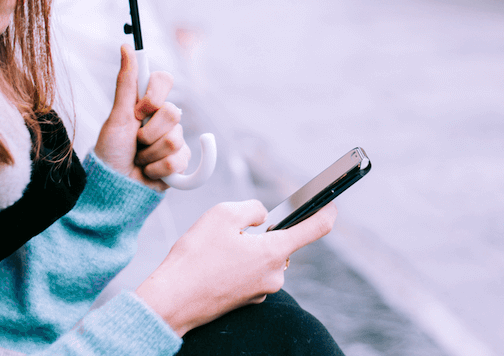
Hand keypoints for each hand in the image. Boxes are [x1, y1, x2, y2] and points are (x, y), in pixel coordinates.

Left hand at [93, 45, 190, 189]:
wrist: (113, 189)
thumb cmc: (110, 153)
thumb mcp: (116, 117)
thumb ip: (126, 82)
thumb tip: (125, 46)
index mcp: (147, 104)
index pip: (164, 81)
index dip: (154, 97)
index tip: (139, 111)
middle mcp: (162, 120)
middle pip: (172, 113)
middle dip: (147, 133)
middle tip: (134, 142)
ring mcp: (173, 141)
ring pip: (175, 139)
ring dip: (149, 154)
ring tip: (138, 160)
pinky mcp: (180, 162)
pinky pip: (179, 160)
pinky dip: (159, 169)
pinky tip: (149, 172)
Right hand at [135, 199, 336, 336]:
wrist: (172, 301)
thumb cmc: (196, 257)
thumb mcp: (223, 214)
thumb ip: (253, 208)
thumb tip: (262, 218)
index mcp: (274, 252)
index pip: (314, 229)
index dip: (326, 211)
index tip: (331, 202)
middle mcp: (275, 274)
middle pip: (282, 241)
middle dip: (263, 231)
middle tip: (233, 230)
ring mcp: (262, 289)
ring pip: (264, 256)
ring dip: (248, 247)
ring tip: (216, 249)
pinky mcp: (249, 298)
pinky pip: (252, 271)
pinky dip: (239, 263)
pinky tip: (216, 263)